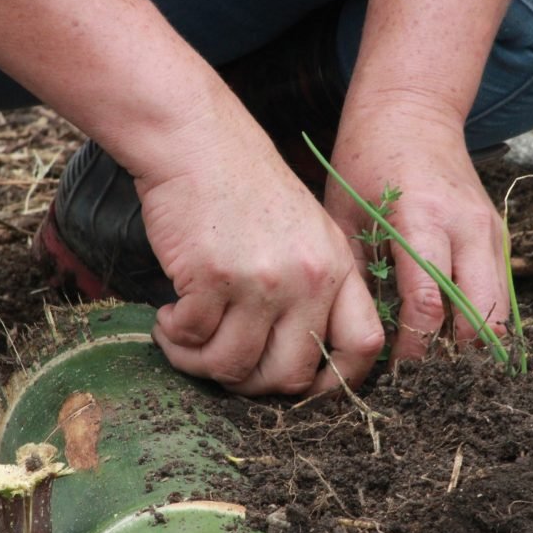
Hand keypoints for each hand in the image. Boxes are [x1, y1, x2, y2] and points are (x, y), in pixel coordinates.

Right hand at [135, 101, 383, 396]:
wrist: (195, 140)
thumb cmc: (245, 188)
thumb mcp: (305, 231)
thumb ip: (315, 288)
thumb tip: (298, 366)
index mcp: (338, 267)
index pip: (364, 346)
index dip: (336, 384)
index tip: (301, 391)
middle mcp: (309, 278)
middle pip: (291, 375)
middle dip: (251, 385)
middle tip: (223, 363)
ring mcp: (263, 279)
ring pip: (234, 366)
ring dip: (200, 364)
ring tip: (184, 339)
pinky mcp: (213, 277)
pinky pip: (193, 340)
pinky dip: (174, 338)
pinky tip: (168, 315)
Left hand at [325, 110, 509, 366]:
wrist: (413, 111)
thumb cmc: (365, 163)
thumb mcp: (345, 216)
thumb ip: (357, 275)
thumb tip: (359, 338)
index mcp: (421, 219)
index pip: (430, 304)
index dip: (414, 348)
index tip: (395, 371)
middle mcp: (466, 226)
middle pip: (479, 315)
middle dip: (455, 356)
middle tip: (423, 379)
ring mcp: (489, 230)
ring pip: (499, 310)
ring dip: (474, 343)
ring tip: (439, 365)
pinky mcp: (499, 233)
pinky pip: (500, 292)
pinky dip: (482, 320)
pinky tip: (453, 337)